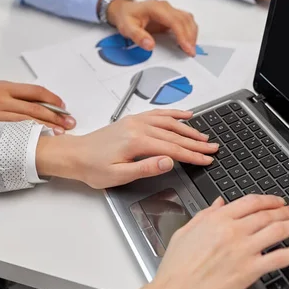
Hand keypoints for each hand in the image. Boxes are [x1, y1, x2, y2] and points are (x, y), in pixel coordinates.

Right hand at [0, 81, 74, 133]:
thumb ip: (16, 95)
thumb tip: (43, 103)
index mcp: (3, 87)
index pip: (35, 91)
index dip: (53, 99)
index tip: (63, 107)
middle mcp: (0, 100)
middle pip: (35, 108)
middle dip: (56, 116)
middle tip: (69, 122)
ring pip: (28, 121)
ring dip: (47, 127)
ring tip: (61, 132)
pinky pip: (16, 132)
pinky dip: (31, 135)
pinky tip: (41, 138)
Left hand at [35, 109, 217, 188]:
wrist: (74, 154)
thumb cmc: (93, 168)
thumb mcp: (118, 175)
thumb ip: (146, 168)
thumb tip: (169, 161)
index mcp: (137, 141)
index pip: (173, 149)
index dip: (193, 155)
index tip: (207, 160)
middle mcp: (139, 127)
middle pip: (175, 136)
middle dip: (197, 143)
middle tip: (213, 149)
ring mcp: (136, 121)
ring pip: (170, 123)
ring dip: (189, 130)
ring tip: (205, 137)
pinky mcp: (134, 120)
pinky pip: (159, 114)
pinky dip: (174, 113)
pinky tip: (186, 114)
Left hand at [107, 0, 197, 55]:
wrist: (125, 10)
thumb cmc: (126, 17)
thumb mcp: (127, 28)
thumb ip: (138, 36)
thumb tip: (150, 45)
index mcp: (156, 8)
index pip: (175, 21)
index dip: (183, 35)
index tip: (187, 48)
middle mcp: (165, 7)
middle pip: (185, 20)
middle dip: (190, 37)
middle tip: (190, 52)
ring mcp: (170, 11)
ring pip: (188, 20)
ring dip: (192, 34)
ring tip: (191, 48)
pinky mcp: (172, 16)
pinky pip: (186, 21)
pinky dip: (190, 32)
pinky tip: (188, 41)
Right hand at [133, 195, 288, 288]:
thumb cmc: (175, 270)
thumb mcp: (186, 232)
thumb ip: (205, 214)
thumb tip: (220, 203)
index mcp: (217, 219)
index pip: (251, 202)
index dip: (270, 200)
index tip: (278, 202)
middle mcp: (233, 230)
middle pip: (268, 214)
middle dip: (287, 211)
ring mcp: (243, 250)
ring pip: (278, 230)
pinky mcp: (250, 270)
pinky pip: (281, 257)